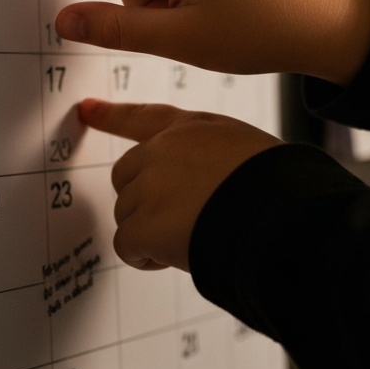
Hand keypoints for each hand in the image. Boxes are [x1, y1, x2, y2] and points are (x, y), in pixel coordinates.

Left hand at [80, 99, 281, 271]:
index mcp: (193, 128)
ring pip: (127, 214)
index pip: (143, 117)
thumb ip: (210, 158)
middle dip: (143, 200)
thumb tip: (200, 188)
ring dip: (150, 233)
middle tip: (179, 220)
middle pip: (126, 175)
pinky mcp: (145, 224)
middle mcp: (164, 150)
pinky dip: (144, 259)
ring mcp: (151, 186)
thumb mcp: (247, 151)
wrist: (284, 218)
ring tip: (192, 239)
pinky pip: (127, 246)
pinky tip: (173, 259)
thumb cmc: (278, 189)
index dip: (111, 115)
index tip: (86, 110)